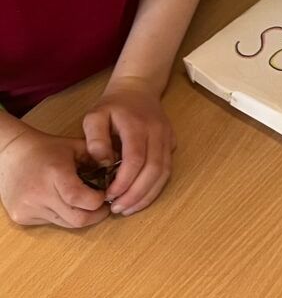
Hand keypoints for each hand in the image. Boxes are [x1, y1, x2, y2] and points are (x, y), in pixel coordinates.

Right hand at [0, 124, 107, 227]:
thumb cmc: (48, 149)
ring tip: (86, 202)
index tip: (108, 195)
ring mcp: (27, 208)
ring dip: (80, 216)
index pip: (79, 198)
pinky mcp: (21, 217)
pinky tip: (64, 202)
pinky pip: (51, 222)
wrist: (11, 156)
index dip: (98, 201)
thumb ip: (99, 158)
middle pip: (76, 219)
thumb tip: (123, 172)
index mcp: (55, 173)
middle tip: (104, 205)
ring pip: (64, 223)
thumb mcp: (77, 147)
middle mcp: (39, 194)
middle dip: (95, 215)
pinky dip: (62, 215)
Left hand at [81, 78, 173, 215]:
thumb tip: (102, 163)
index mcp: (137, 125)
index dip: (124, 181)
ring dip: (148, 194)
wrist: (138, 88)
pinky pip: (168, 169)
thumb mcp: (95, 116)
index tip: (108, 195)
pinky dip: (156, 188)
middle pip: (154, 169)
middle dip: (136, 193)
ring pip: (164, 172)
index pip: (136, 158)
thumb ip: (95, 139)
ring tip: (127, 208)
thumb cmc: (113, 105)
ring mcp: (167, 137)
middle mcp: (157, 132)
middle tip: (117, 208)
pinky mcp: (171, 143)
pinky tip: (140, 198)